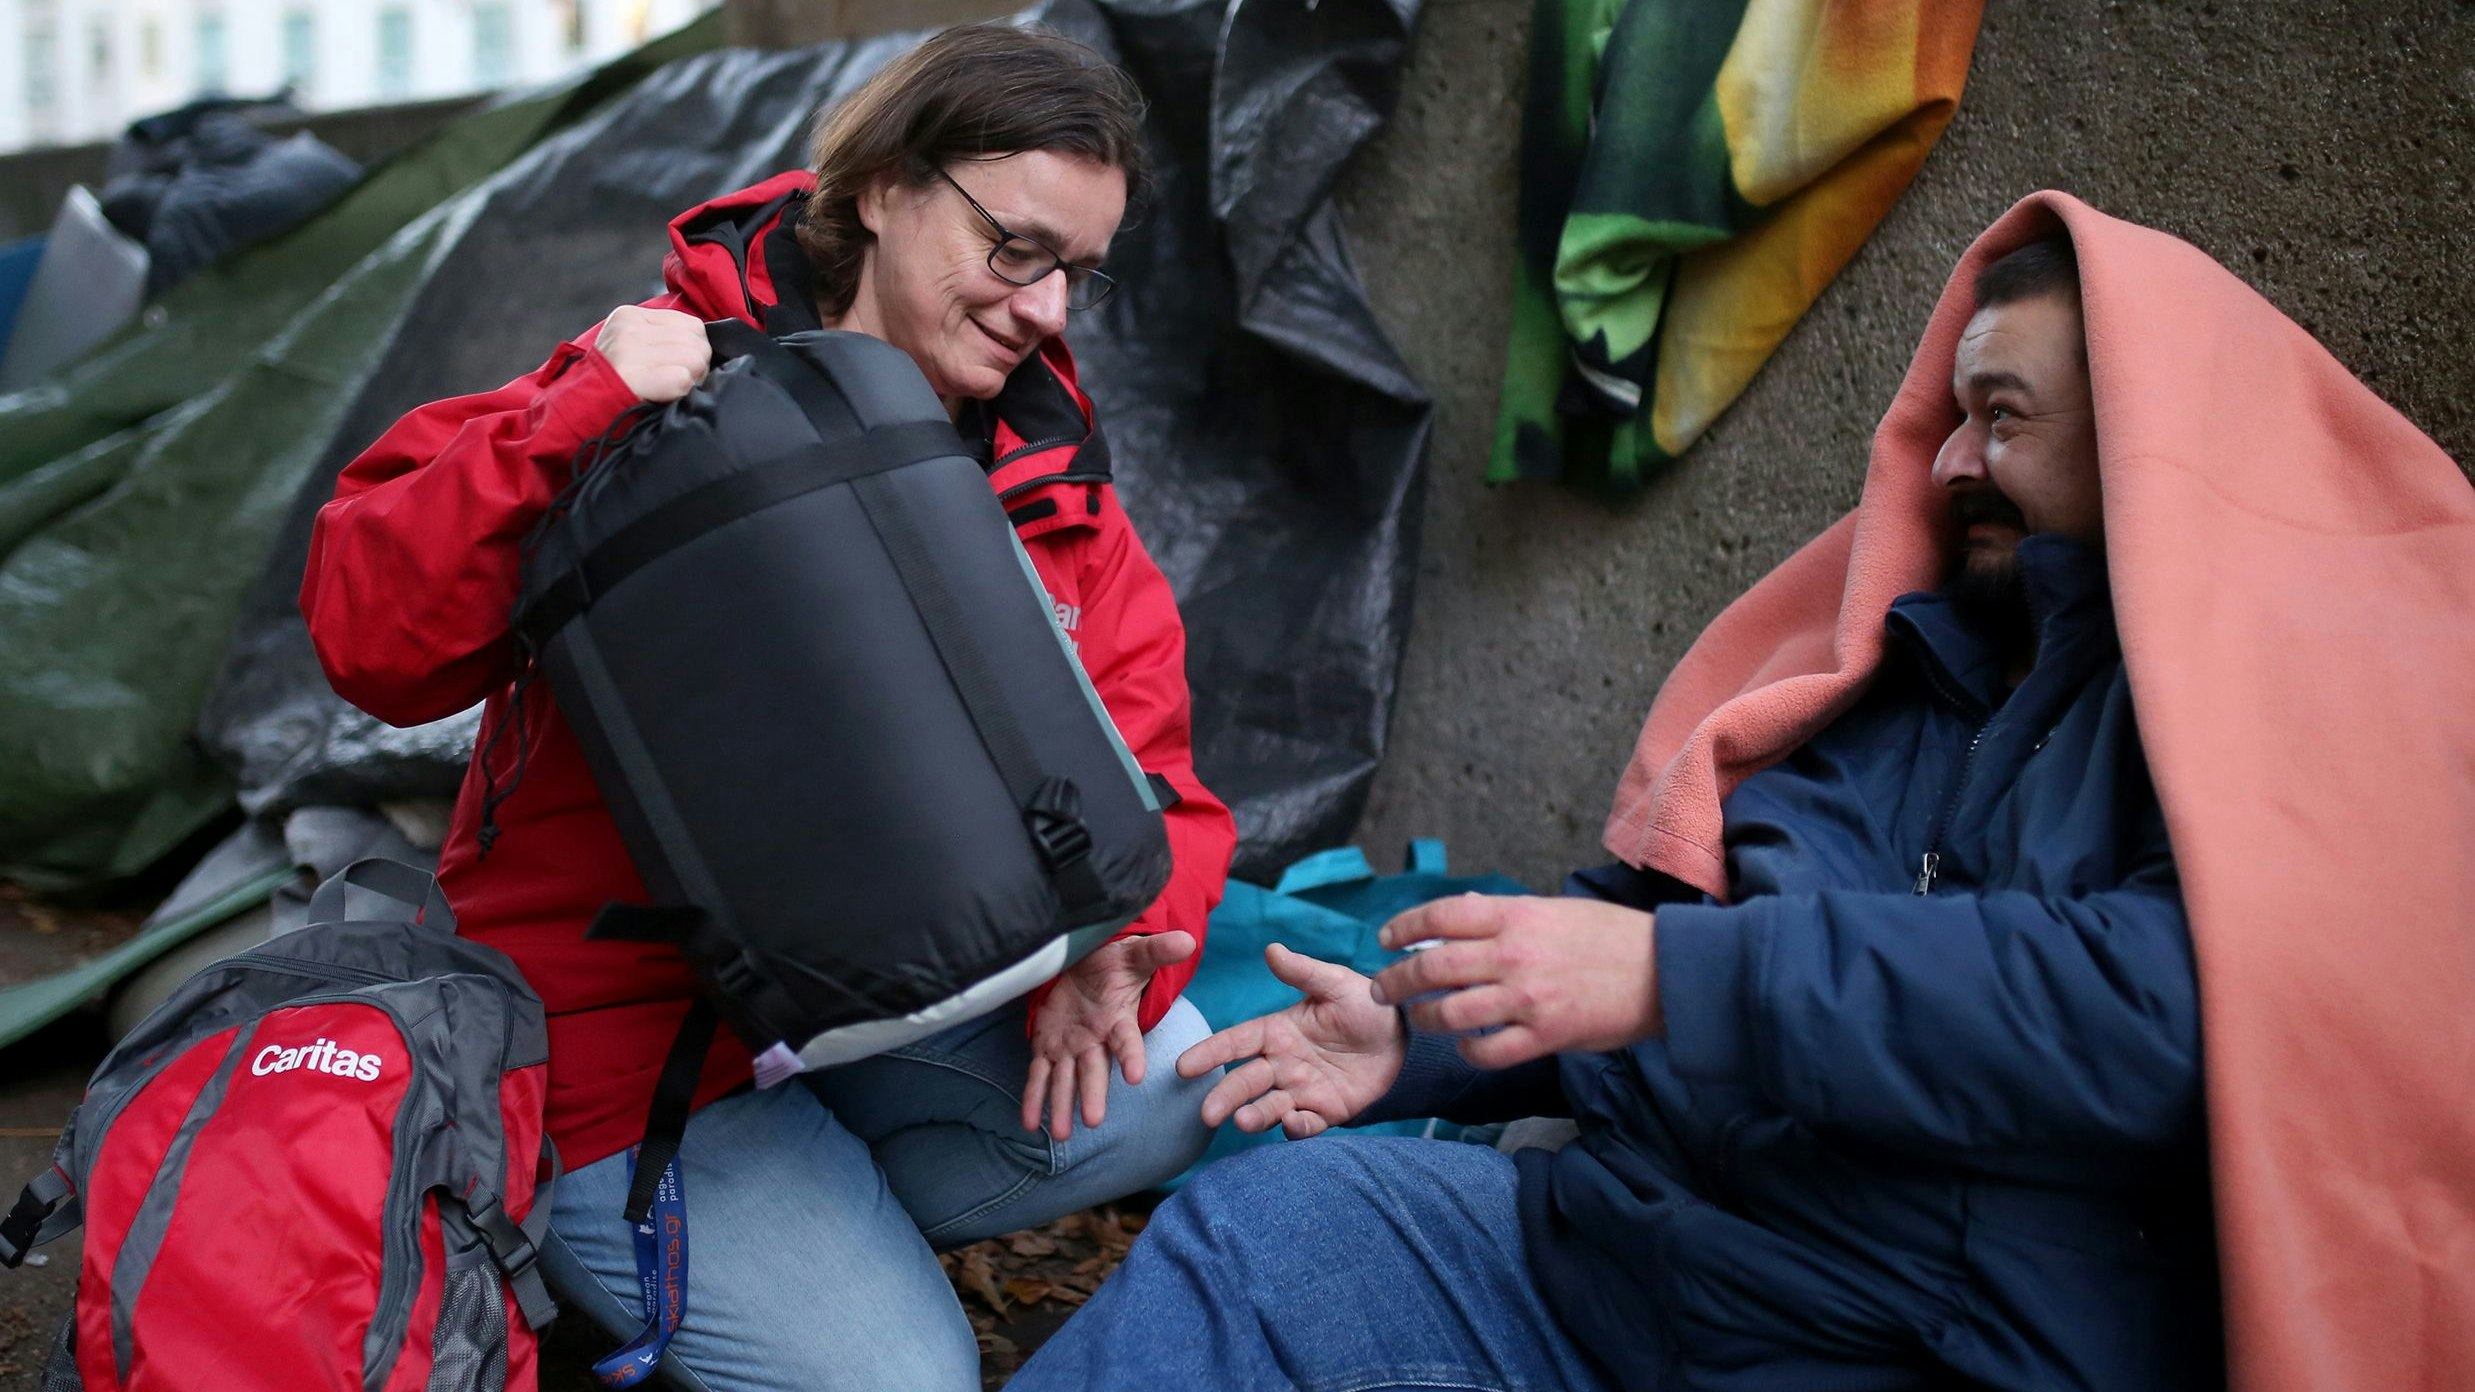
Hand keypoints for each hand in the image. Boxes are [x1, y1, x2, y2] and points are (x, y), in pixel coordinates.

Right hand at [594, 305, 711, 403]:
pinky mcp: (633, 373)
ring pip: (695, 359)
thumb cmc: (617, 384)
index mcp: (630, 316)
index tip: (678, 368)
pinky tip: (663, 397)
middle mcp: (629, 328)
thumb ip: (665, 339)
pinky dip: (680, 393)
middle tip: (676, 384)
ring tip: (668, 390)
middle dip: (697, 368)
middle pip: (697, 342)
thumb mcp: (634, 348)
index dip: (694, 351)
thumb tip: (705, 345)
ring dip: (691, 381)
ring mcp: (629, 349)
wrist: (579, 412)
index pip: (692, 325)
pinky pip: (683, 379)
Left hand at [1022, 930, 1196, 1140]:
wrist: (1087, 967)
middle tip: (1094, 1121)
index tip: (1136, 1076)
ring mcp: (1071, 1047)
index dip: (1131, 1057)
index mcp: (1118, 1020)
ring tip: (1062, 1135)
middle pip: (1095, 1070)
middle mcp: (1095, 1040)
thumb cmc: (1114, 962)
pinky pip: (1039, 1075)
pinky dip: (1034, 1098)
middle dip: (1093, 1095)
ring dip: (1062, 1107)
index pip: (1127, 1040)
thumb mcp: (1133, 953)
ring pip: (1066, 1080)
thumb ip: (1157, 951)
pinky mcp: (1048, 1047)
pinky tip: (1030, 1124)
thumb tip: (1187, 942)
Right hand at [1178, 944, 1404, 1138]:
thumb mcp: (1336, 984)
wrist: (1406, 1039)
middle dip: (1224, 1096)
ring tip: (1243, 1122)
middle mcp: (1282, 1063)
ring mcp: (1301, 1090)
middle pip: (1245, 1081)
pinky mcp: (1325, 1111)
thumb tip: (1271, 950)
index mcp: (1277, 1031)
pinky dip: (1297, 1128)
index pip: (1236, 1042)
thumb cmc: (1366, 1006)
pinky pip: (1306, 1124)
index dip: (1210, 1053)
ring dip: (1254, 1116)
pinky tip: (1293, 1124)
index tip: (1183, 1067)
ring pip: (1269, 1106)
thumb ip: (1303, 972)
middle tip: (1206, 1113)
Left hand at [1368, 895, 1661, 1068]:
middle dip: (1396, 980)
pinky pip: (1489, 1051)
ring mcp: (1527, 998)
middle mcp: (1513, 954)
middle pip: (1432, 967)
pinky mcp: (1545, 1035)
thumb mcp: (1555, 910)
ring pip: (1451, 1013)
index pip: (1440, 916)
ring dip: (1425, 1018)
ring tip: (1418, 1019)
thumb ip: (1508, 917)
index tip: (1385, 940)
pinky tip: (1465, 1046)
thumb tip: (1463, 919)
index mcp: (1515, 916)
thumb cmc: (1612, 936)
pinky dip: (1469, 1050)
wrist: (1665, 970)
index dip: (1404, 927)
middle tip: (1382, 989)